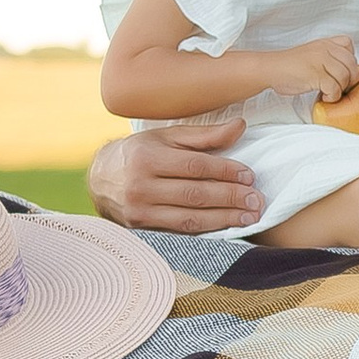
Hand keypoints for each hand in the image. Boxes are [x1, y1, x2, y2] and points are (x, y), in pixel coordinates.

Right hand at [87, 120, 262, 232]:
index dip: (226, 172)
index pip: (195, 167)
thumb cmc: (141, 153)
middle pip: (195, 194)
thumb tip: (240, 126)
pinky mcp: (142, 230)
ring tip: (250, 217)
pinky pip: (181, 232)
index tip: (250, 176)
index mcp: (147, 158)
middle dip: (230, 197)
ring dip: (225, 219)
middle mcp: (140, 186)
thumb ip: (204, 136)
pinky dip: (207, 231)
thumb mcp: (167, 138)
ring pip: (190, 218)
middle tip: (257, 200)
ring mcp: (140, 211)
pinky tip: (228, 229)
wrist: (101, 179)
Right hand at [275, 34, 358, 101]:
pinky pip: (335, 88)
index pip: (349, 46)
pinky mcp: (315, 74)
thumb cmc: (290, 66)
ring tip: (329, 92)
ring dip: (340, 89)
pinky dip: (332, 97)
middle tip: (339, 87)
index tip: (340, 72)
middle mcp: (324, 49)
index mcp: (325, 42)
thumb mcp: (312, 54)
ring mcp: (320, 60)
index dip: (349, 61)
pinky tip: (324, 97)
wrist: (270, 69)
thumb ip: (329, 57)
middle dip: (350, 79)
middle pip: (352, 64)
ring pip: (345, 77)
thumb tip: (349, 72)